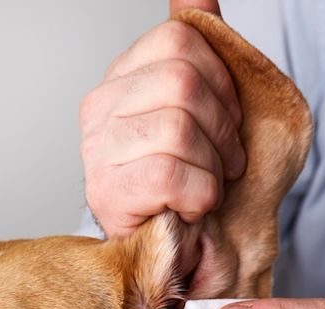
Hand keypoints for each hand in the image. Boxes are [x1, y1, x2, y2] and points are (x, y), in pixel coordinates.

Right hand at [80, 0, 245, 237]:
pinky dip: (199, 195)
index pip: (180, 38)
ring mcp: (96, 151)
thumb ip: (198, 48)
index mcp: (122, 79)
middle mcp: (99, 108)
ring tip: (203, 186)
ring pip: (178, 128)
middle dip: (222, 129)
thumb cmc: (192, 183)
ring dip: (212, 167)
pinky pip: (169, 173)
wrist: (177, 253)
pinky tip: (191, 206)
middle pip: (182, 81)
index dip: (222, 80)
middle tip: (223, 162)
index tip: (227, 121)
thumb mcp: (205, 107)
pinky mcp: (107, 192)